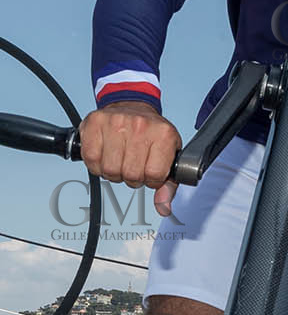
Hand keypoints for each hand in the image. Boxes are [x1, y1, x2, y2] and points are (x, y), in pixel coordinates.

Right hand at [78, 102, 182, 216]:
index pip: (155, 175)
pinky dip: (96, 165)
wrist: (134, 106)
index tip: (150, 173)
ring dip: (113, 173)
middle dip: (131, 178)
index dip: (151, 181)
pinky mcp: (95, 122)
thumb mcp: (169, 155)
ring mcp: (116, 122)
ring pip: (109, 170)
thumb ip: (169, 184)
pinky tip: (105, 156)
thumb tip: (164, 208)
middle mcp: (141, 126)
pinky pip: (91, 159)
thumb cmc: (152, 133)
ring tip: (120, 161)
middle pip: (131, 174)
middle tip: (133, 167)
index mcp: (164, 134)